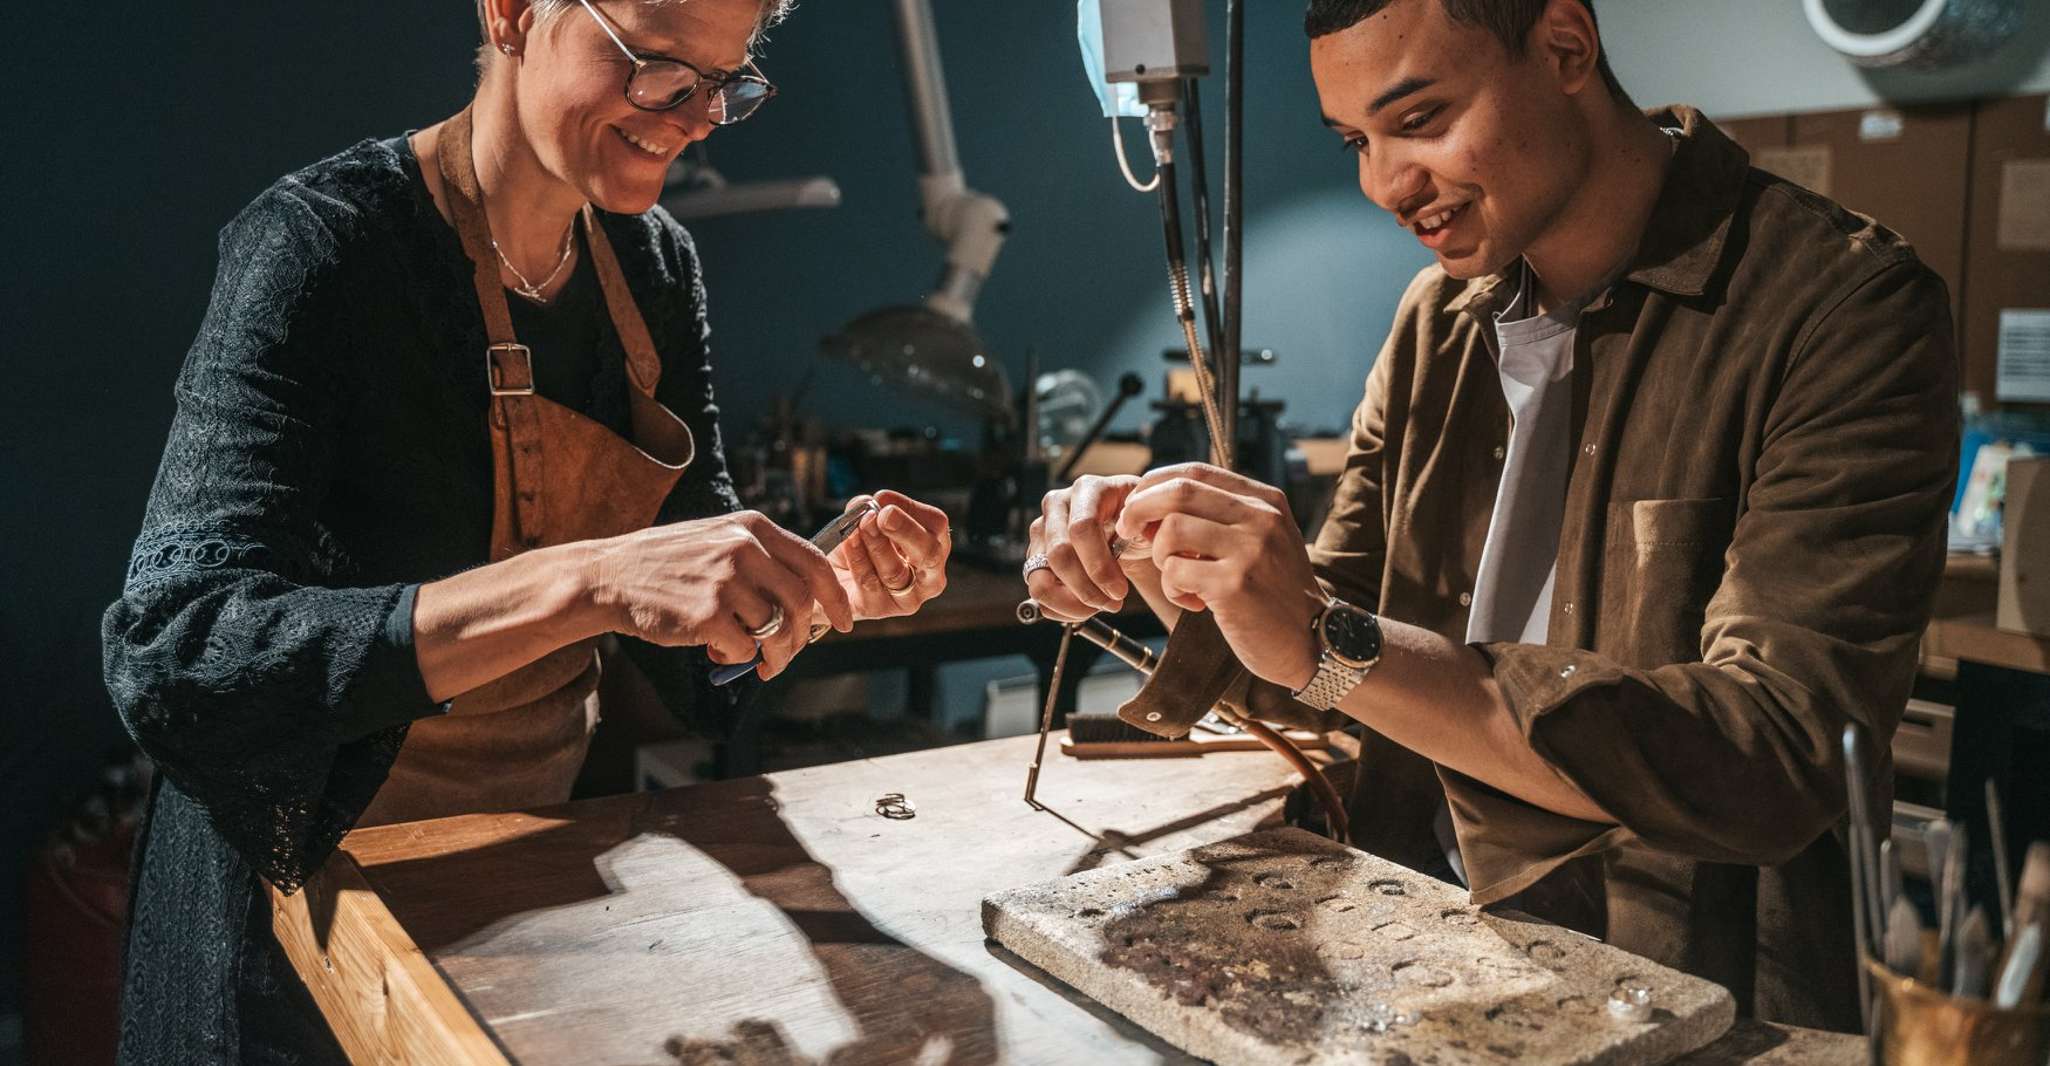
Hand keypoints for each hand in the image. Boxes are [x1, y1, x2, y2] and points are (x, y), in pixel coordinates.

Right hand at [591, 511, 853, 679]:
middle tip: (789, 655)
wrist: (608, 577)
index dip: (836, 598)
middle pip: (803, 602)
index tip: (844, 623)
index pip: (816, 562)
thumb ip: (760, 558)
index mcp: (751, 528)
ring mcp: (726, 581)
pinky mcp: (707, 615)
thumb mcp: (717, 539)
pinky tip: (717, 651)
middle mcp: (743, 549)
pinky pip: (746, 648)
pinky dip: (738, 657)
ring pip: (777, 630)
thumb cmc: (665, 564)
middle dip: (804, 638)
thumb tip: (807, 599)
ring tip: (755, 659)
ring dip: (774, 655)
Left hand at [827, 490, 950, 620]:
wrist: (829, 577)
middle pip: (929, 554)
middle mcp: (929, 576)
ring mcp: (906, 597)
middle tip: (884, 515)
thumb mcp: (865, 521)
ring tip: (861, 524)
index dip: (910, 509)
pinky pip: (870, 582)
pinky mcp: (879, 609)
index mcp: (934, 547)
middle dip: (906, 531)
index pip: (936, 525)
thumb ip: (869, 509)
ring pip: (895, 571)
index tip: (883, 498)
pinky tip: (849, 541)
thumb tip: (870, 502)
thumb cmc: (858, 546)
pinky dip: (857, 558)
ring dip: (876, 543)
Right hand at [1025, 474, 1153, 622]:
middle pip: (1058, 555)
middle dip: (1086, 589)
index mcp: (1088, 489)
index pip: (1082, 528)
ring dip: (1071, 603)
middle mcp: (1058, 505)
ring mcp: (1042, 531)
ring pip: (1040, 578)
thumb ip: (1148, 522)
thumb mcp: (1151, 518)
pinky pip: (1037, 592)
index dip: (1099, 566)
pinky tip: (1085, 608)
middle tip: (1112, 603)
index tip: (1119, 591)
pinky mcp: (1035, 556)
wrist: (1128, 532)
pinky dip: (1061, 609)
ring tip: (1099, 606)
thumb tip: (1135, 531)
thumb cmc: (1139, 523)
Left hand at [1115, 463, 1324, 689]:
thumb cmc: (1275, 592)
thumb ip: (1220, 517)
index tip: (1137, 505)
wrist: (1311, 640)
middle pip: (1177, 492)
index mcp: (1265, 501)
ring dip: (1160, 556)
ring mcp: (1249, 550)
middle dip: (1139, 510)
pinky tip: (1193, 601)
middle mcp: (1260, 518)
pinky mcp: (1235, 585)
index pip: (1196, 471)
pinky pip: (1176, 572)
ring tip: (1178, 577)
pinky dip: (1172, 587)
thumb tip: (1152, 504)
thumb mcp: (1262, 540)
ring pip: (1171, 531)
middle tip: (1129, 533)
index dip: (1155, 484)